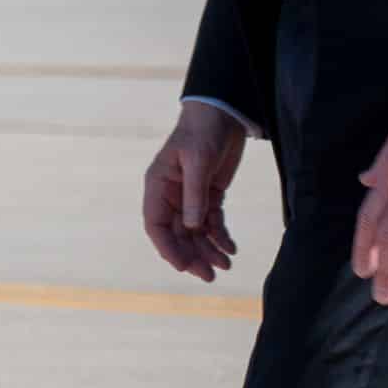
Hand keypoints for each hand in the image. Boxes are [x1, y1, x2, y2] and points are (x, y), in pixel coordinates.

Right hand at [142, 102, 248, 281]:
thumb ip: (195, 195)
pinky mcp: (209, 195)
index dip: (168, 248)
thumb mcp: (198, 160)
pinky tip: (231, 248)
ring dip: (209, 250)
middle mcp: (171, 196)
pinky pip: (212, 222)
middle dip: (193, 256)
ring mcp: (190, 197)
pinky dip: (221, 236)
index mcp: (158, 186)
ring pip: (196, 232)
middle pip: (177, 235)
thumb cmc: (203, 131)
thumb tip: (191, 228)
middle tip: (210, 275)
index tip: (184, 266)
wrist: (223, 112)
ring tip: (226, 265)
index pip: (156, 225)